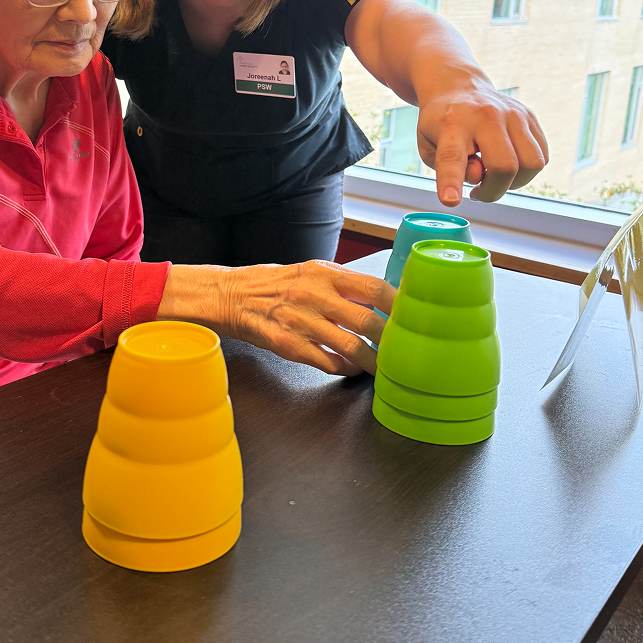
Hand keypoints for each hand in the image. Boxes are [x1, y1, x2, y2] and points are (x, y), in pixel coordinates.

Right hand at [158, 260, 394, 376]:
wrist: (229, 295)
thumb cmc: (272, 284)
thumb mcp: (308, 272)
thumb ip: (341, 283)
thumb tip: (380, 297)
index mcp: (323, 273)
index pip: (374, 287)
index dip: (399, 305)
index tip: (414, 316)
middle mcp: (314, 295)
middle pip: (368, 321)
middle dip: (391, 340)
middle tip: (405, 350)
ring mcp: (301, 321)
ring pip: (351, 347)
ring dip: (372, 361)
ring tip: (384, 368)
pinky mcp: (288, 345)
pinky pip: (327, 362)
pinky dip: (344, 369)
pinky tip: (351, 370)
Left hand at [417, 82, 547, 205]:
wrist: (458, 86)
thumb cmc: (442, 122)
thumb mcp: (429, 146)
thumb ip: (447, 168)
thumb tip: (479, 176)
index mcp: (452, 123)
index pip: (452, 156)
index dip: (452, 182)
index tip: (451, 200)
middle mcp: (486, 115)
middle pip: (505, 166)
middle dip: (493, 191)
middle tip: (478, 191)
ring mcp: (513, 114)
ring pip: (532, 164)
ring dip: (514, 182)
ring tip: (494, 175)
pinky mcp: (530, 117)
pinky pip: (541, 157)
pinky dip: (526, 170)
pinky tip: (507, 162)